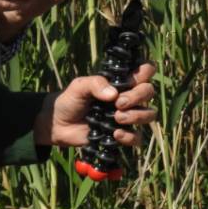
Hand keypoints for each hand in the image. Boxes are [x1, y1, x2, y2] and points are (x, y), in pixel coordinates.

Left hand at [35, 62, 157, 147]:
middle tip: (119, 103)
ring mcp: (127, 116)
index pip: (146, 70)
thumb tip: (114, 95)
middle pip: (150, 91)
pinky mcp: (122, 135)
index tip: (132, 79)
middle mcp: (129, 97)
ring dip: (137, 116)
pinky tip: (115, 134)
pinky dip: (129, 136)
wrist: (58, 124)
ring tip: (117, 118)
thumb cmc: (70, 100)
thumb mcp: (79, 86)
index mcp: (121, 82)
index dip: (146, 72)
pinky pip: (138, 137)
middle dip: (138, 97)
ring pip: (149, 114)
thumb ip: (96, 84)